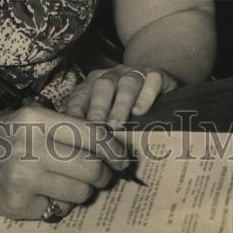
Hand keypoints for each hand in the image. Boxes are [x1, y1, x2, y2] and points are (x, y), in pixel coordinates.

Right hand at [0, 100, 127, 219]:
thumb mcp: (24, 117)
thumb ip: (61, 126)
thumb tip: (106, 139)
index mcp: (35, 119)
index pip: (91, 135)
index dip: (114, 149)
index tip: (123, 158)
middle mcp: (31, 147)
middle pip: (92, 168)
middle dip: (104, 174)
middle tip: (103, 175)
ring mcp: (25, 179)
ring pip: (80, 193)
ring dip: (81, 191)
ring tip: (66, 183)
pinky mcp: (19, 205)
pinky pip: (58, 210)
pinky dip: (58, 205)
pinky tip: (42, 193)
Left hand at [63, 65, 177, 125]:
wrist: (158, 89)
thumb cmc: (127, 113)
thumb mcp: (108, 119)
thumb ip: (95, 133)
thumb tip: (83, 159)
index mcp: (93, 85)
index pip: (80, 98)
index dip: (75, 115)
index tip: (74, 135)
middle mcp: (112, 76)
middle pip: (102, 87)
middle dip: (97, 109)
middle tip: (96, 130)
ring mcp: (135, 73)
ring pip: (126, 83)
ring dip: (119, 105)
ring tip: (116, 125)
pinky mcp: (158, 75)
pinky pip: (152, 80)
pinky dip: (146, 95)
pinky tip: (141, 111)